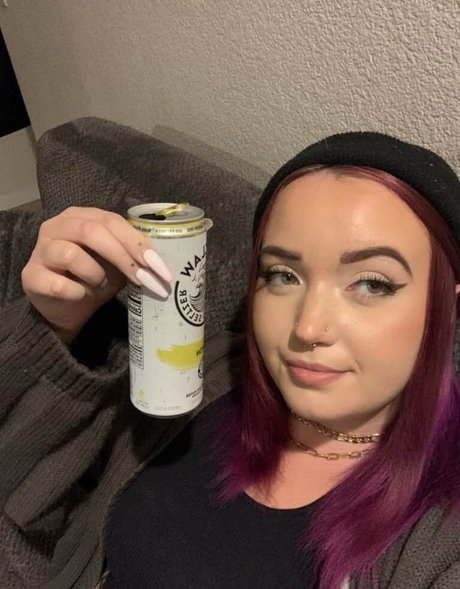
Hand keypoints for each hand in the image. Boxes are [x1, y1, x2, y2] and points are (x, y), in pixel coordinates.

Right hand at [21, 207, 171, 342]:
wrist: (65, 308)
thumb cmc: (93, 279)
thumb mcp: (117, 264)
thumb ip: (133, 255)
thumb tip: (161, 264)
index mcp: (80, 217)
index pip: (112, 220)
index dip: (137, 242)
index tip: (159, 267)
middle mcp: (57, 226)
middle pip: (93, 231)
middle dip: (124, 256)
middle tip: (144, 279)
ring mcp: (41, 250)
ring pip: (72, 254)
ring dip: (95, 274)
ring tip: (100, 286)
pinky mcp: (31, 276)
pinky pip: (58, 284)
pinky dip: (77, 292)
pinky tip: (81, 295)